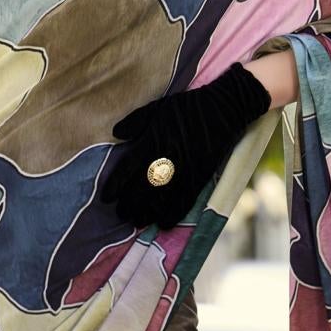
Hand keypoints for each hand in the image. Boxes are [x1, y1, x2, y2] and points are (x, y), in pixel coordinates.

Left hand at [98, 62, 272, 229]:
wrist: (223, 109)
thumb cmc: (188, 107)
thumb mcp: (158, 107)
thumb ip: (136, 121)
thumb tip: (116, 133)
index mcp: (153, 140)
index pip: (128, 167)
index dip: (115, 185)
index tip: (106, 197)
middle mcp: (166, 157)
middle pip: (142, 187)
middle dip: (129, 203)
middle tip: (121, 213)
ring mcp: (185, 169)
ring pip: (161, 198)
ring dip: (147, 212)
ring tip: (137, 221)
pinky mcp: (200, 176)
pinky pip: (185, 200)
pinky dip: (173, 214)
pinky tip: (163, 223)